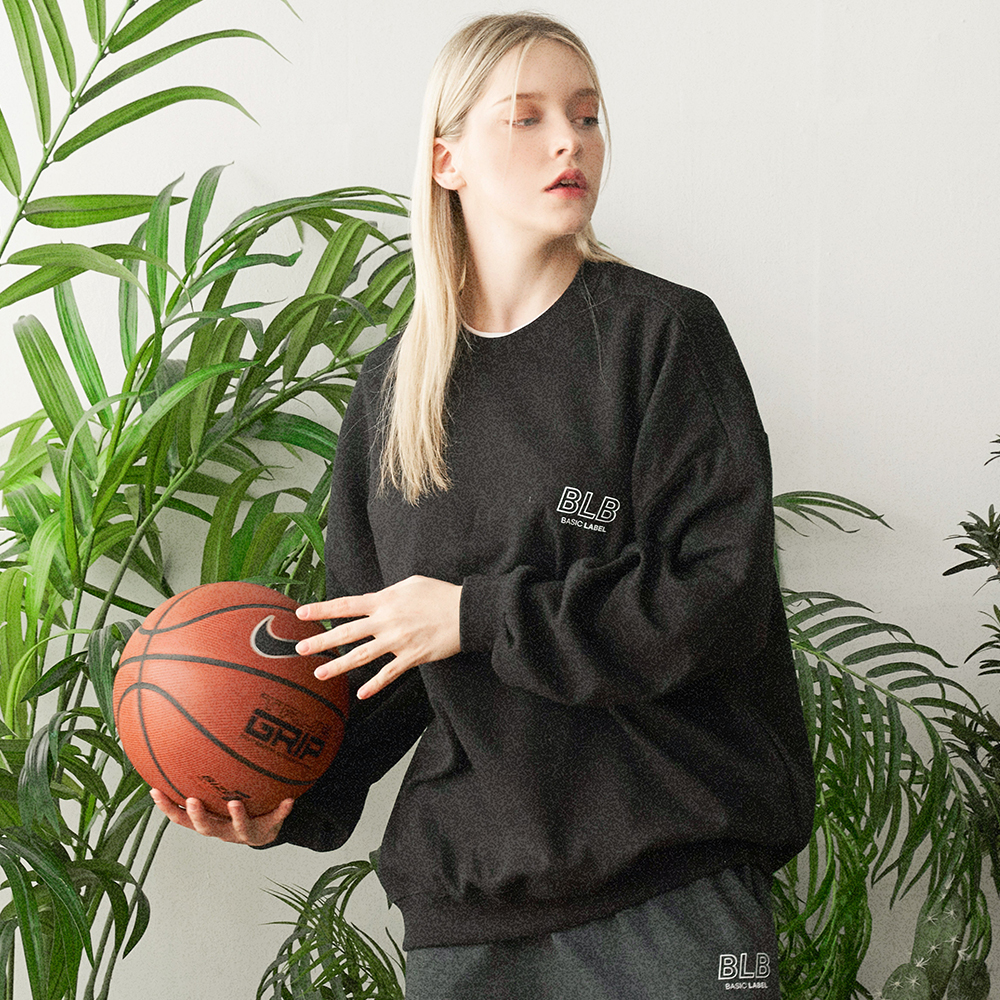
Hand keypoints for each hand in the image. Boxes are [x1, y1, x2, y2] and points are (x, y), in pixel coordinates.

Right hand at [150, 789, 292, 846]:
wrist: (264, 830)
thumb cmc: (235, 807)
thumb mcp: (218, 795)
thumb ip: (205, 775)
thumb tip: (187, 736)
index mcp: (209, 822)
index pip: (181, 818)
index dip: (167, 807)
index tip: (156, 791)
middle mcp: (224, 829)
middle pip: (206, 828)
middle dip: (198, 815)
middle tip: (193, 800)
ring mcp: (246, 831)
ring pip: (240, 827)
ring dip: (238, 815)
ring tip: (236, 802)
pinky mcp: (269, 827)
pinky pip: (276, 818)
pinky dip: (282, 810)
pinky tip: (289, 799)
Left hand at [295, 575, 461, 698]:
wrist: (466, 612)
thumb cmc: (439, 594)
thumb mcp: (410, 584)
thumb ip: (387, 593)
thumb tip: (372, 599)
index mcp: (384, 600)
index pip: (346, 605)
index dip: (322, 609)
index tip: (301, 613)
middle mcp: (386, 621)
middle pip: (347, 632)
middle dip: (321, 640)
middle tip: (300, 649)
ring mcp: (398, 641)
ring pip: (362, 656)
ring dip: (339, 665)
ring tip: (320, 673)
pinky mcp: (412, 657)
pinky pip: (389, 673)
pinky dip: (375, 685)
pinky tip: (361, 694)